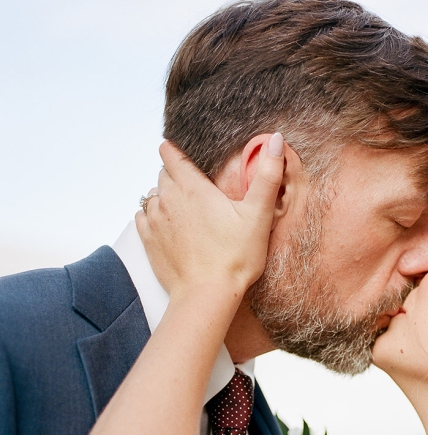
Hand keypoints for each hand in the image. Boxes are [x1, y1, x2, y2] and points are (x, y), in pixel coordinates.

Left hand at [137, 137, 285, 299]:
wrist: (207, 294)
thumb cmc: (235, 256)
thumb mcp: (258, 214)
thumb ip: (267, 175)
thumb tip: (277, 140)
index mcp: (192, 187)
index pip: (172, 154)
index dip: (177, 150)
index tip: (185, 152)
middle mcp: (167, 198)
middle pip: (164, 174)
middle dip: (177, 175)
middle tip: (198, 188)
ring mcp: (154, 219)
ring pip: (153, 195)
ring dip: (167, 197)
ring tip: (187, 210)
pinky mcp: (148, 239)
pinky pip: (143, 217)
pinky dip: (154, 216)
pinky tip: (172, 227)